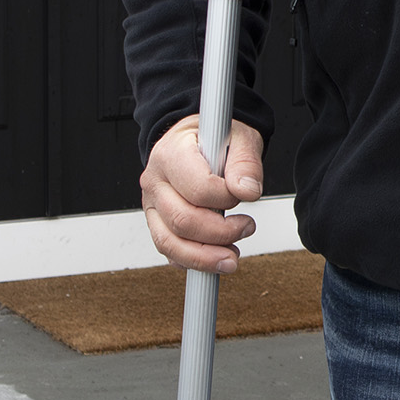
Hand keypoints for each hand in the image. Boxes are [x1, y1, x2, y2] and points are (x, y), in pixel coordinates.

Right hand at [140, 116, 265, 270]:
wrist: (196, 141)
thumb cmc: (215, 139)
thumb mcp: (239, 138)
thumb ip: (245, 163)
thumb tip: (247, 190)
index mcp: (170, 154)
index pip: (198, 188)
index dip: (226, 199)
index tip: (242, 195)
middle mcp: (155, 181)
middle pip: (182, 220)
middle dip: (220, 233)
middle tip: (246, 227)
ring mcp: (152, 205)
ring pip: (170, 243)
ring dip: (205, 256)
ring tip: (231, 256)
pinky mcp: (157, 223)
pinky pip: (169, 251)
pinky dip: (193, 261)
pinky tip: (214, 257)